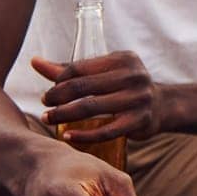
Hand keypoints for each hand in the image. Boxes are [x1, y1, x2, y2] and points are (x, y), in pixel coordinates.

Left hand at [33, 52, 169, 143]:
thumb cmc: (123, 87)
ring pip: (91, 107)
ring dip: (64, 115)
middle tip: (45, 106)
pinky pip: (106, 131)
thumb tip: (34, 61)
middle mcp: (134, 75)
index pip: (80, 68)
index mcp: (124, 59)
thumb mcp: (103, 73)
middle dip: (58, 97)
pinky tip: (67, 136)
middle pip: (83, 86)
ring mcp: (139, 98)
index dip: (58, 81)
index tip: (48, 94)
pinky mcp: (140, 121)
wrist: (162, 106)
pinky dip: (84, 135)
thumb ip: (70, 69)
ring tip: (49, 119)